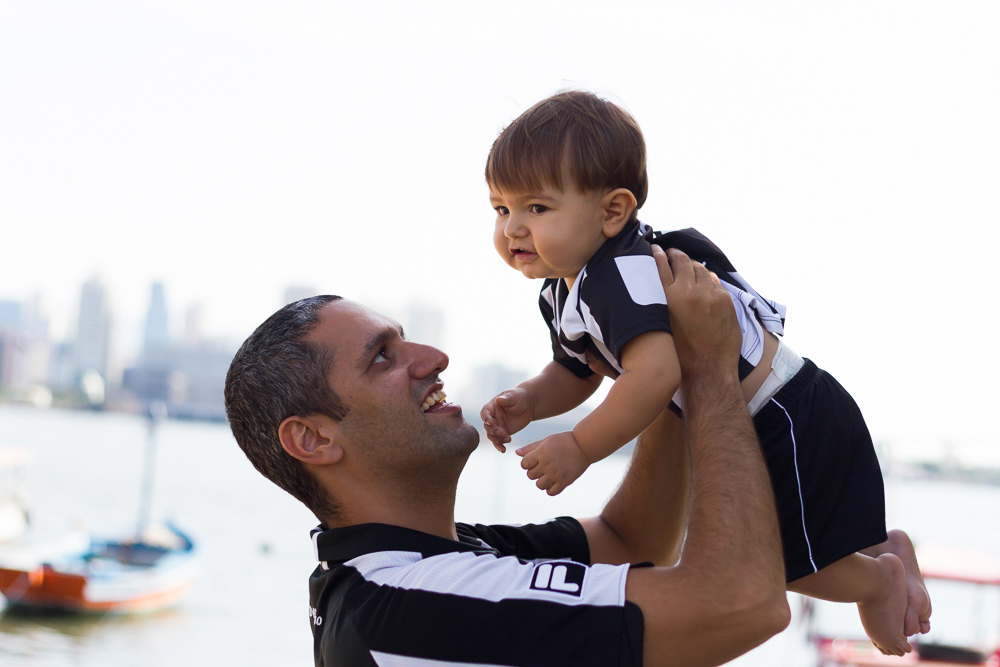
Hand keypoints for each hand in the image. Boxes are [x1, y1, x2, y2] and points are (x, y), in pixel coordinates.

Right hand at [480, 388, 533, 452]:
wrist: (528, 405)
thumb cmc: (519, 397)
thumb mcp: (513, 396)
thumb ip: (506, 399)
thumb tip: (498, 400)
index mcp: (492, 406)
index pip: (485, 412)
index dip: (486, 418)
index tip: (491, 422)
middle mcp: (492, 417)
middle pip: (487, 426)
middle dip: (493, 430)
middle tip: (502, 432)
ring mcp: (497, 426)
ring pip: (491, 435)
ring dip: (497, 439)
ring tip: (508, 439)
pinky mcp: (503, 433)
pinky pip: (498, 441)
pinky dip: (499, 446)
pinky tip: (503, 450)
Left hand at [517, 431, 588, 495]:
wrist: (584, 445)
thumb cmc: (563, 441)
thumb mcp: (546, 440)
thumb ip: (531, 448)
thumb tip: (516, 453)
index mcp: (541, 453)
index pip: (524, 464)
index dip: (527, 463)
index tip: (534, 461)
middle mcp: (547, 464)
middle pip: (530, 475)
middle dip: (534, 471)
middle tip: (544, 466)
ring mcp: (556, 474)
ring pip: (539, 485)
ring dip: (542, 481)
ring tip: (549, 475)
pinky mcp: (565, 481)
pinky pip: (551, 492)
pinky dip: (550, 489)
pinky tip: (554, 482)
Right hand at [652, 245, 740, 380]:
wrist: (708, 370)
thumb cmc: (679, 354)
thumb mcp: (661, 325)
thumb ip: (659, 304)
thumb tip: (655, 287)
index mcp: (668, 299)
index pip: (660, 265)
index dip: (656, 254)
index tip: (654, 248)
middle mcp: (689, 292)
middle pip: (681, 261)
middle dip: (675, 254)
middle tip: (671, 253)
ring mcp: (710, 295)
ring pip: (699, 268)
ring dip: (691, 265)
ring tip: (687, 266)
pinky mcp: (725, 300)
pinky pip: (714, 281)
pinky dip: (706, 278)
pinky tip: (703, 281)